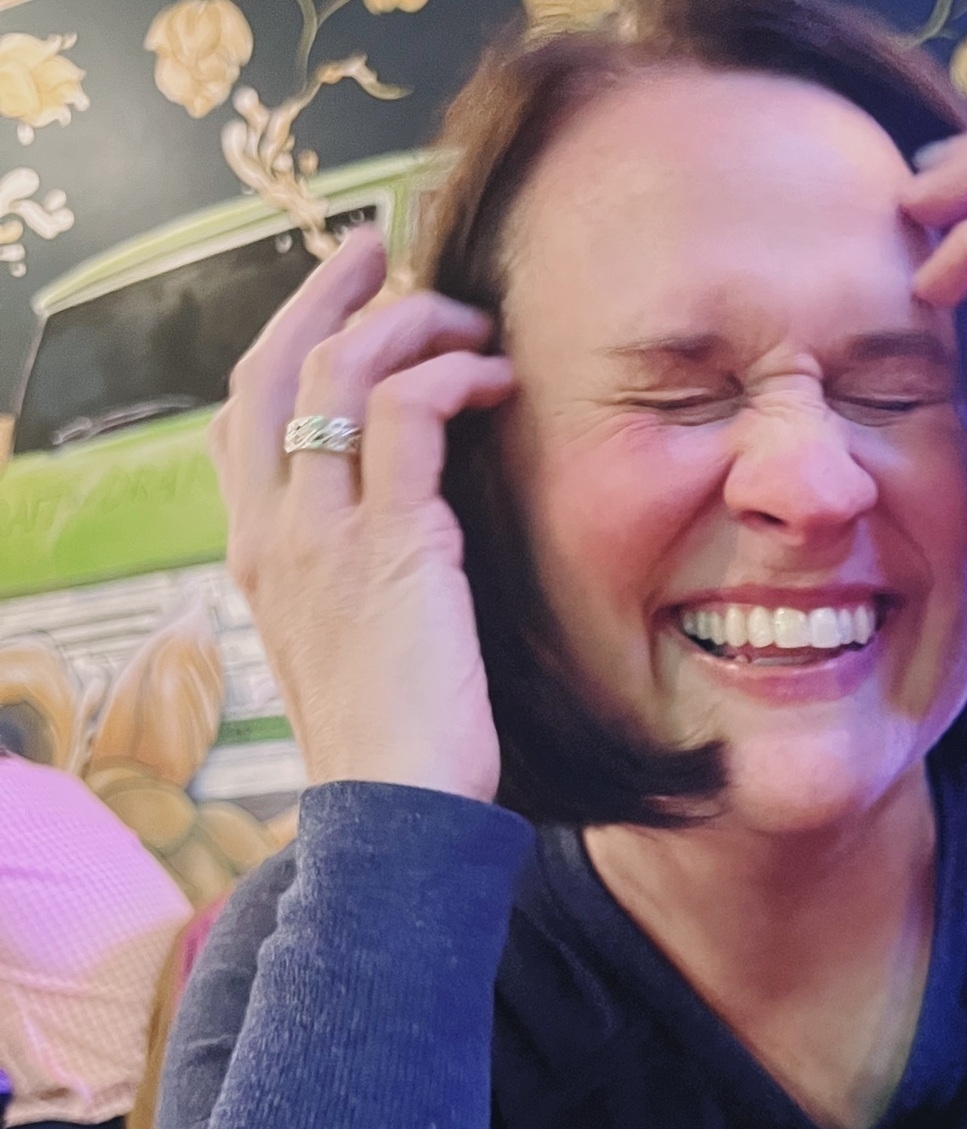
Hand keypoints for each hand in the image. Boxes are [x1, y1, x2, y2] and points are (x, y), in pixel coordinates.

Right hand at [208, 227, 516, 801]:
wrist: (395, 812)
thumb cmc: (397, 748)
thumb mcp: (358, 653)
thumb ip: (362, 586)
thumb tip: (415, 543)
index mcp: (258, 558)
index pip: (241, 423)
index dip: (283, 347)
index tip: (337, 307)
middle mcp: (272, 534)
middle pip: (271, 368)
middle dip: (325, 294)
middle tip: (380, 249)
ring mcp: (321, 535)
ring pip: (336, 371)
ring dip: (405, 321)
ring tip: (467, 316)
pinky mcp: (391, 542)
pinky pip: (405, 411)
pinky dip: (449, 373)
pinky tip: (496, 379)